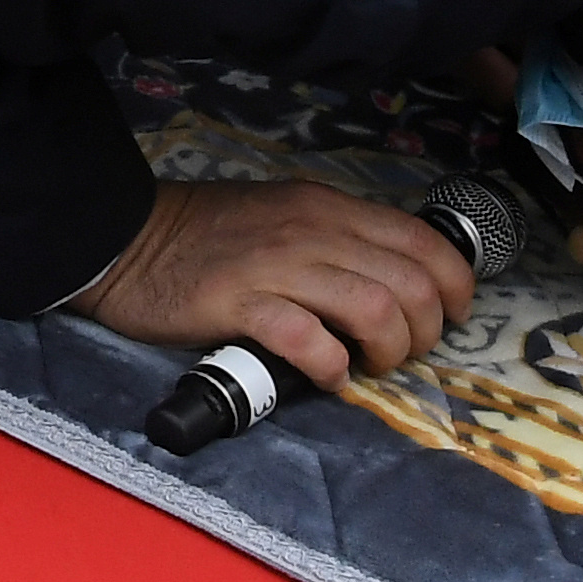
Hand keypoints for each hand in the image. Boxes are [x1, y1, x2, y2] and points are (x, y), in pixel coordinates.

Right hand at [73, 179, 476, 388]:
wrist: (128, 239)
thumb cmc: (209, 234)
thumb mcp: (285, 215)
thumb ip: (337, 238)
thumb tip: (395, 282)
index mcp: (328, 208)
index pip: (423, 243)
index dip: (455, 288)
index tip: (450, 319)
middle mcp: (312, 231)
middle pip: (409, 285)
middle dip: (424, 332)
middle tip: (401, 353)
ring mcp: (277, 266)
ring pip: (374, 311)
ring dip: (387, 352)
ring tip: (366, 365)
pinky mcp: (242, 305)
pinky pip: (311, 341)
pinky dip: (332, 366)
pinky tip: (326, 373)